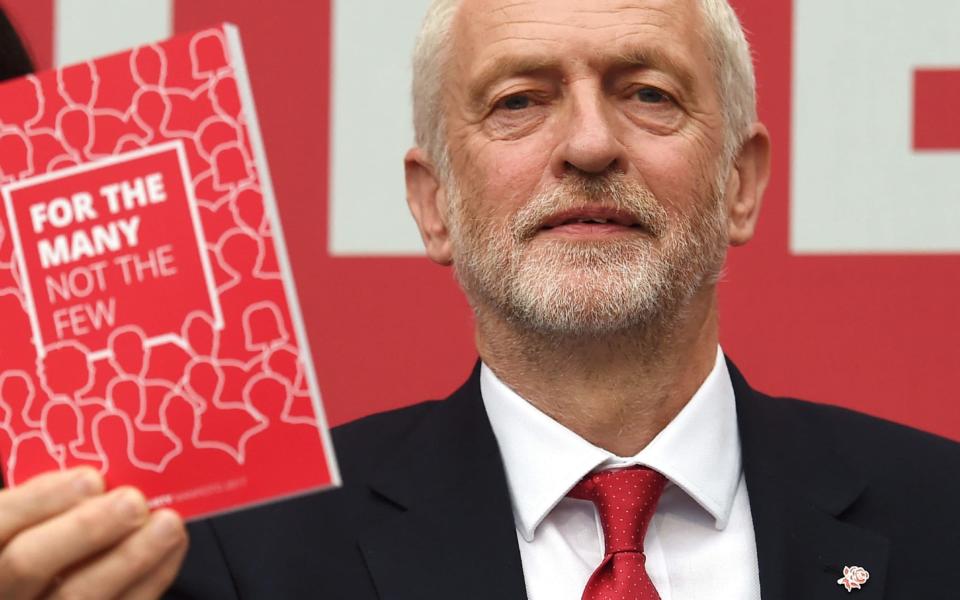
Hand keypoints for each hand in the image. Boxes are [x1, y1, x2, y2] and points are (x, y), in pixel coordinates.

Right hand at [0, 467, 187, 598]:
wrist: (51, 587)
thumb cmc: (44, 538)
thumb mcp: (31, 519)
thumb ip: (49, 503)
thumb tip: (100, 476)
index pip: (0, 523)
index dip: (39, 500)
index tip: (90, 478)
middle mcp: (4, 589)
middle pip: (28, 563)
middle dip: (86, 528)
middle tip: (133, 502)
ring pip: (77, 595)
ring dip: (130, 557)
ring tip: (168, 524)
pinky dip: (152, 577)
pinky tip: (172, 548)